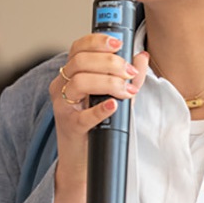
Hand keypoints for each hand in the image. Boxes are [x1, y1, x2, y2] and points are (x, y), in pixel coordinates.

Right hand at [48, 34, 147, 202]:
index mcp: (70, 74)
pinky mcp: (69, 127)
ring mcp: (63, 106)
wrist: (81, 161)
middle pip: (81, 62)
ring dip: (108, 82)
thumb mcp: (112, 95)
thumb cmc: (95, 125)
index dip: (98, 41)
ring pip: (80, 82)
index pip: (78, 47)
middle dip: (110, 63)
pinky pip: (83, 115)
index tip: (119, 44)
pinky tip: (113, 105)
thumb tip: (141, 56)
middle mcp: (61, 86)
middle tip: (128, 73)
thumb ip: (128, 76)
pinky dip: (100, 108)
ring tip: (126, 91)